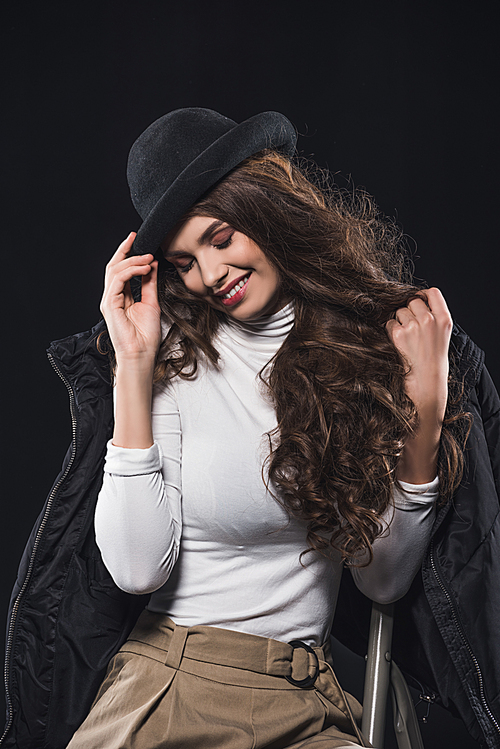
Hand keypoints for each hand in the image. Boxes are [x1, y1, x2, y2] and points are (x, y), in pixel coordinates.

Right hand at [100, 232, 161, 364]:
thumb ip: (150, 283)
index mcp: (120, 297)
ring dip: (133, 260)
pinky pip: (118, 281)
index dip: (127, 253)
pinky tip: (145, 269)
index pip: (121, 270)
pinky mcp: (110, 305)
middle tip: (137, 238)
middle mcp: (112, 297)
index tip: (137, 240)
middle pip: (113, 266)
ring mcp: (109, 301)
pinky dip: (132, 271)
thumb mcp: (151, 302)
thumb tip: (152, 264)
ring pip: (115, 271)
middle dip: (125, 250)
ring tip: (148, 257)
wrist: (142, 354)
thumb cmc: (145, 336)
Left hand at [386, 288, 452, 482]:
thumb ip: (432, 318)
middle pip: (412, 301)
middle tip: (410, 330)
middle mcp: (429, 320)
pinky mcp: (398, 334)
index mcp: (444, 320)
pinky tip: (397, 345)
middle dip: (407, 311)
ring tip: (406, 341)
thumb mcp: (440, 338)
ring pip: (399, 311)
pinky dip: (389, 332)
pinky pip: (388, 323)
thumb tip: (412, 302)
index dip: (421, 294)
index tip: (417, 299)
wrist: (426, 387)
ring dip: (398, 322)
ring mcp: (413, 326)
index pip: (432, 293)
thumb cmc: (432, 364)